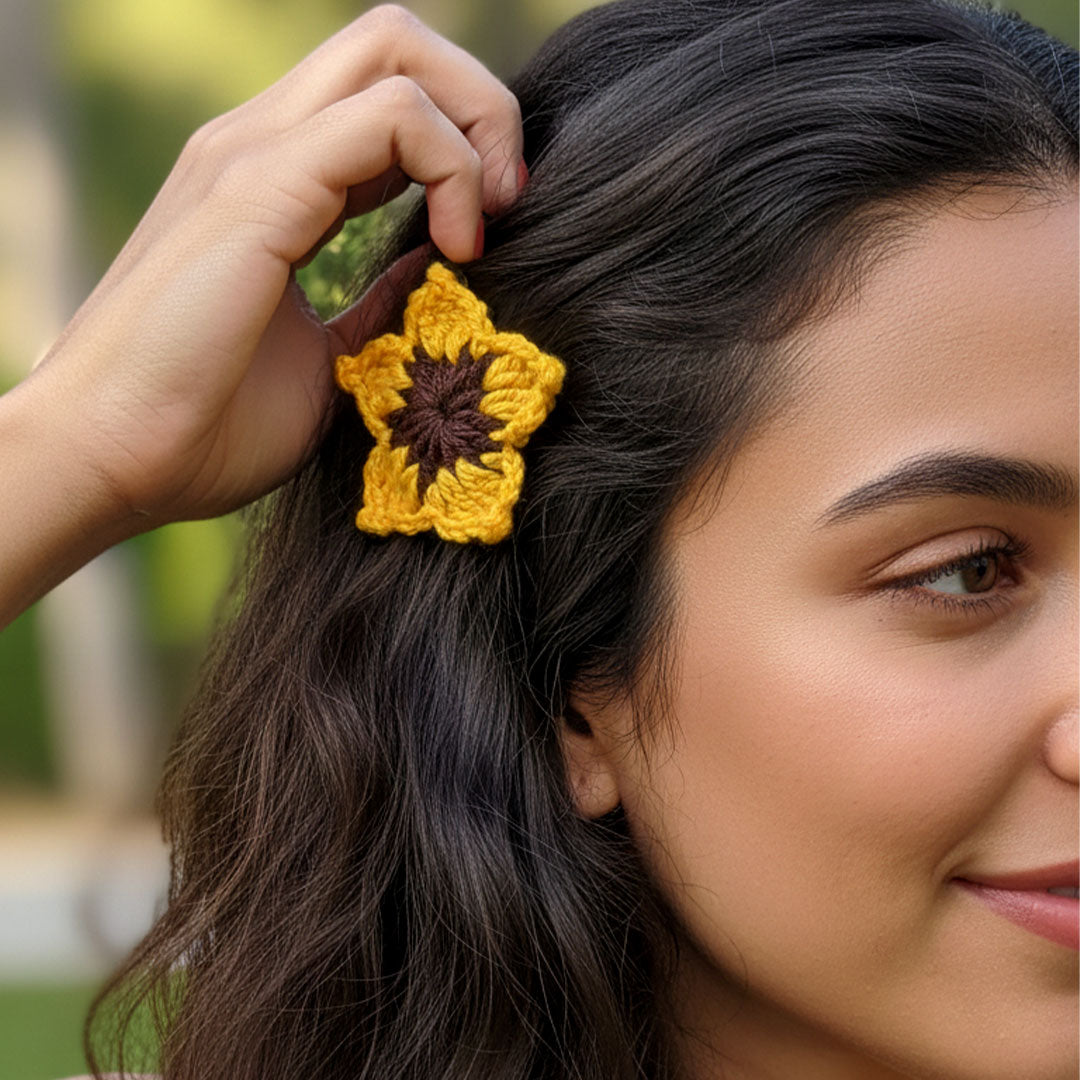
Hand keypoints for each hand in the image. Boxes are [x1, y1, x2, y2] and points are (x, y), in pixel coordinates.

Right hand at [31, 3, 523, 529]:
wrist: (115, 459)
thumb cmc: (212, 425)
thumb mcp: (331, 356)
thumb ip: (378, 301)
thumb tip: (439, 270)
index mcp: (278, 180)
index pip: (386, 97)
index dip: (461, 143)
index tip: (486, 236)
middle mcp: (262, 144)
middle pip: (397, 41)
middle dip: (480, 105)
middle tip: (507, 201)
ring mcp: (253, 153)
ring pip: (396, 51)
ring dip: (475, 126)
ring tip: (481, 228)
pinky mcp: (259, 186)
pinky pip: (390, 115)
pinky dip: (450, 167)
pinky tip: (456, 248)